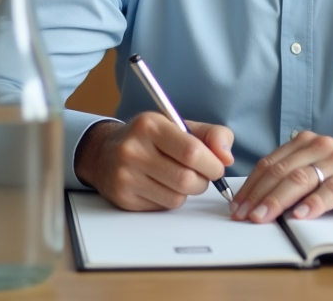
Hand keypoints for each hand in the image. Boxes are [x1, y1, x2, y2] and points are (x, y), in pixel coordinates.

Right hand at [74, 112, 234, 210]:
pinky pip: (163, 207)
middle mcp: (133, 149)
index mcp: (150, 125)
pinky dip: (171, 199)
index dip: (212, 164)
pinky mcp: (123, 198)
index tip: (217, 166)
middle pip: (186, 178)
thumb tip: (227, 158)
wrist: (105, 153)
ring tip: (180, 177)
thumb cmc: (152, 138)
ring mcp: (125, 176)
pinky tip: (162, 185)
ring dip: (188, 191)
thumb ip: (212, 135)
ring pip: (176, 197)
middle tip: (201, 174)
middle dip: (203, 181)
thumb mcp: (181, 126)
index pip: (191, 151)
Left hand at [230, 131, 332, 223]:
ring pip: (301, 178)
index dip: (250, 186)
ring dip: (278, 200)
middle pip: (281, 171)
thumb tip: (259, 197)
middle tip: (244, 215)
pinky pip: (332, 189)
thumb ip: (295, 175)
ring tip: (263, 216)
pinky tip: (301, 214)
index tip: (236, 206)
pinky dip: (314, 203)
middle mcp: (321, 147)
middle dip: (258, 195)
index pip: (270, 164)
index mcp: (307, 142)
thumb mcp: (321, 167)